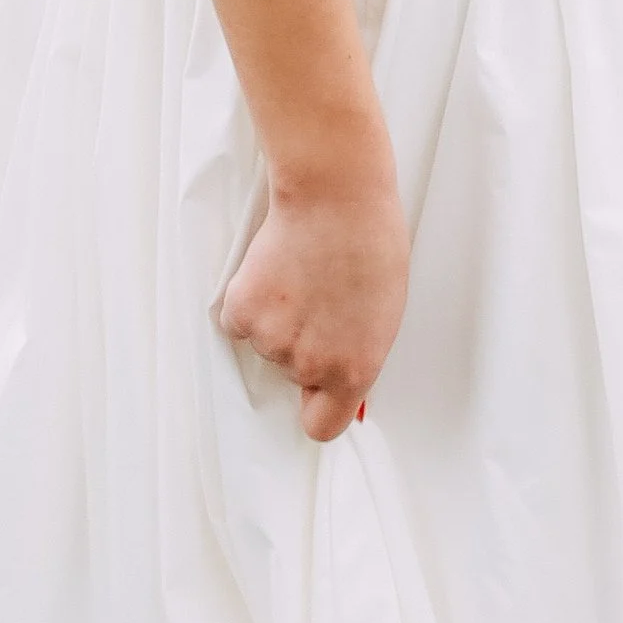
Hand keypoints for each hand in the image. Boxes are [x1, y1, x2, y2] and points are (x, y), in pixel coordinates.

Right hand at [218, 127, 407, 443]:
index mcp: (353, 371)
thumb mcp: (384, 314)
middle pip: (293, 373)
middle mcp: (310, 366)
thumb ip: (358, 352)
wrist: (336, 197)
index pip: (322, 425)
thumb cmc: (372, 244)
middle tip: (319, 299)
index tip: (315, 393)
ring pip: (265, 343)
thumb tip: (340, 373)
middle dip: (303, 344)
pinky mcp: (242, 311)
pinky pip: (238, 321)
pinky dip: (249, 301)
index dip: (317, 407)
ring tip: (300, 277)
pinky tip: (274, 272)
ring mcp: (272, 341)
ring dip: (276, 318)